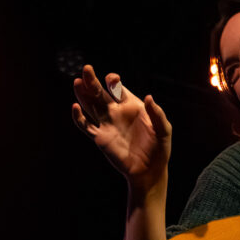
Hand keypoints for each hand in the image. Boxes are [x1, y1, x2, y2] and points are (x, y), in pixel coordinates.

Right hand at [72, 65, 170, 189]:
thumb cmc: (159, 148)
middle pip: (100, 92)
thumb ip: (157, 114)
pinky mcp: (100, 138)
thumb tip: (149, 97)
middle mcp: (116, 112)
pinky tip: (75, 107)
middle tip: (86, 69)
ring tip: (77, 82)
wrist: (149, 170)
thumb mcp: (163, 130)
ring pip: (90, 105)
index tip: (112, 80)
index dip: (113, 81)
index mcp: (131, 105)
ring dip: (82, 94)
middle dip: (92, 81)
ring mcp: (106, 124)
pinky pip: (86, 126)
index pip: (117, 88)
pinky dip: (79, 117)